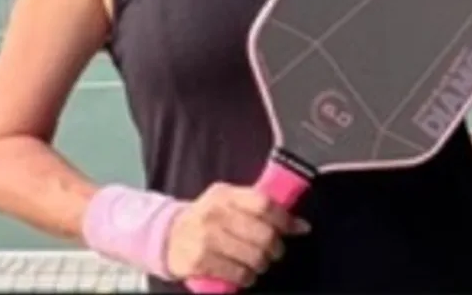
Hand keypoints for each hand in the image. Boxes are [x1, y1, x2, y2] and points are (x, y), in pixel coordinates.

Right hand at [165, 182, 310, 288]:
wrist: (170, 235)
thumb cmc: (208, 217)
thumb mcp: (229, 202)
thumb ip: (261, 208)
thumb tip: (301, 225)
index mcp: (226, 195)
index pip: (263, 204)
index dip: (284, 219)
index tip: (295, 228)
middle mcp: (216, 213)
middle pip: (263, 234)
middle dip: (275, 247)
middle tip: (274, 250)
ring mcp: (207, 237)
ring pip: (254, 257)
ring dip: (262, 264)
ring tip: (258, 262)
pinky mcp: (200, 261)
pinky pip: (238, 274)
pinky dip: (247, 277)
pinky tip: (244, 273)